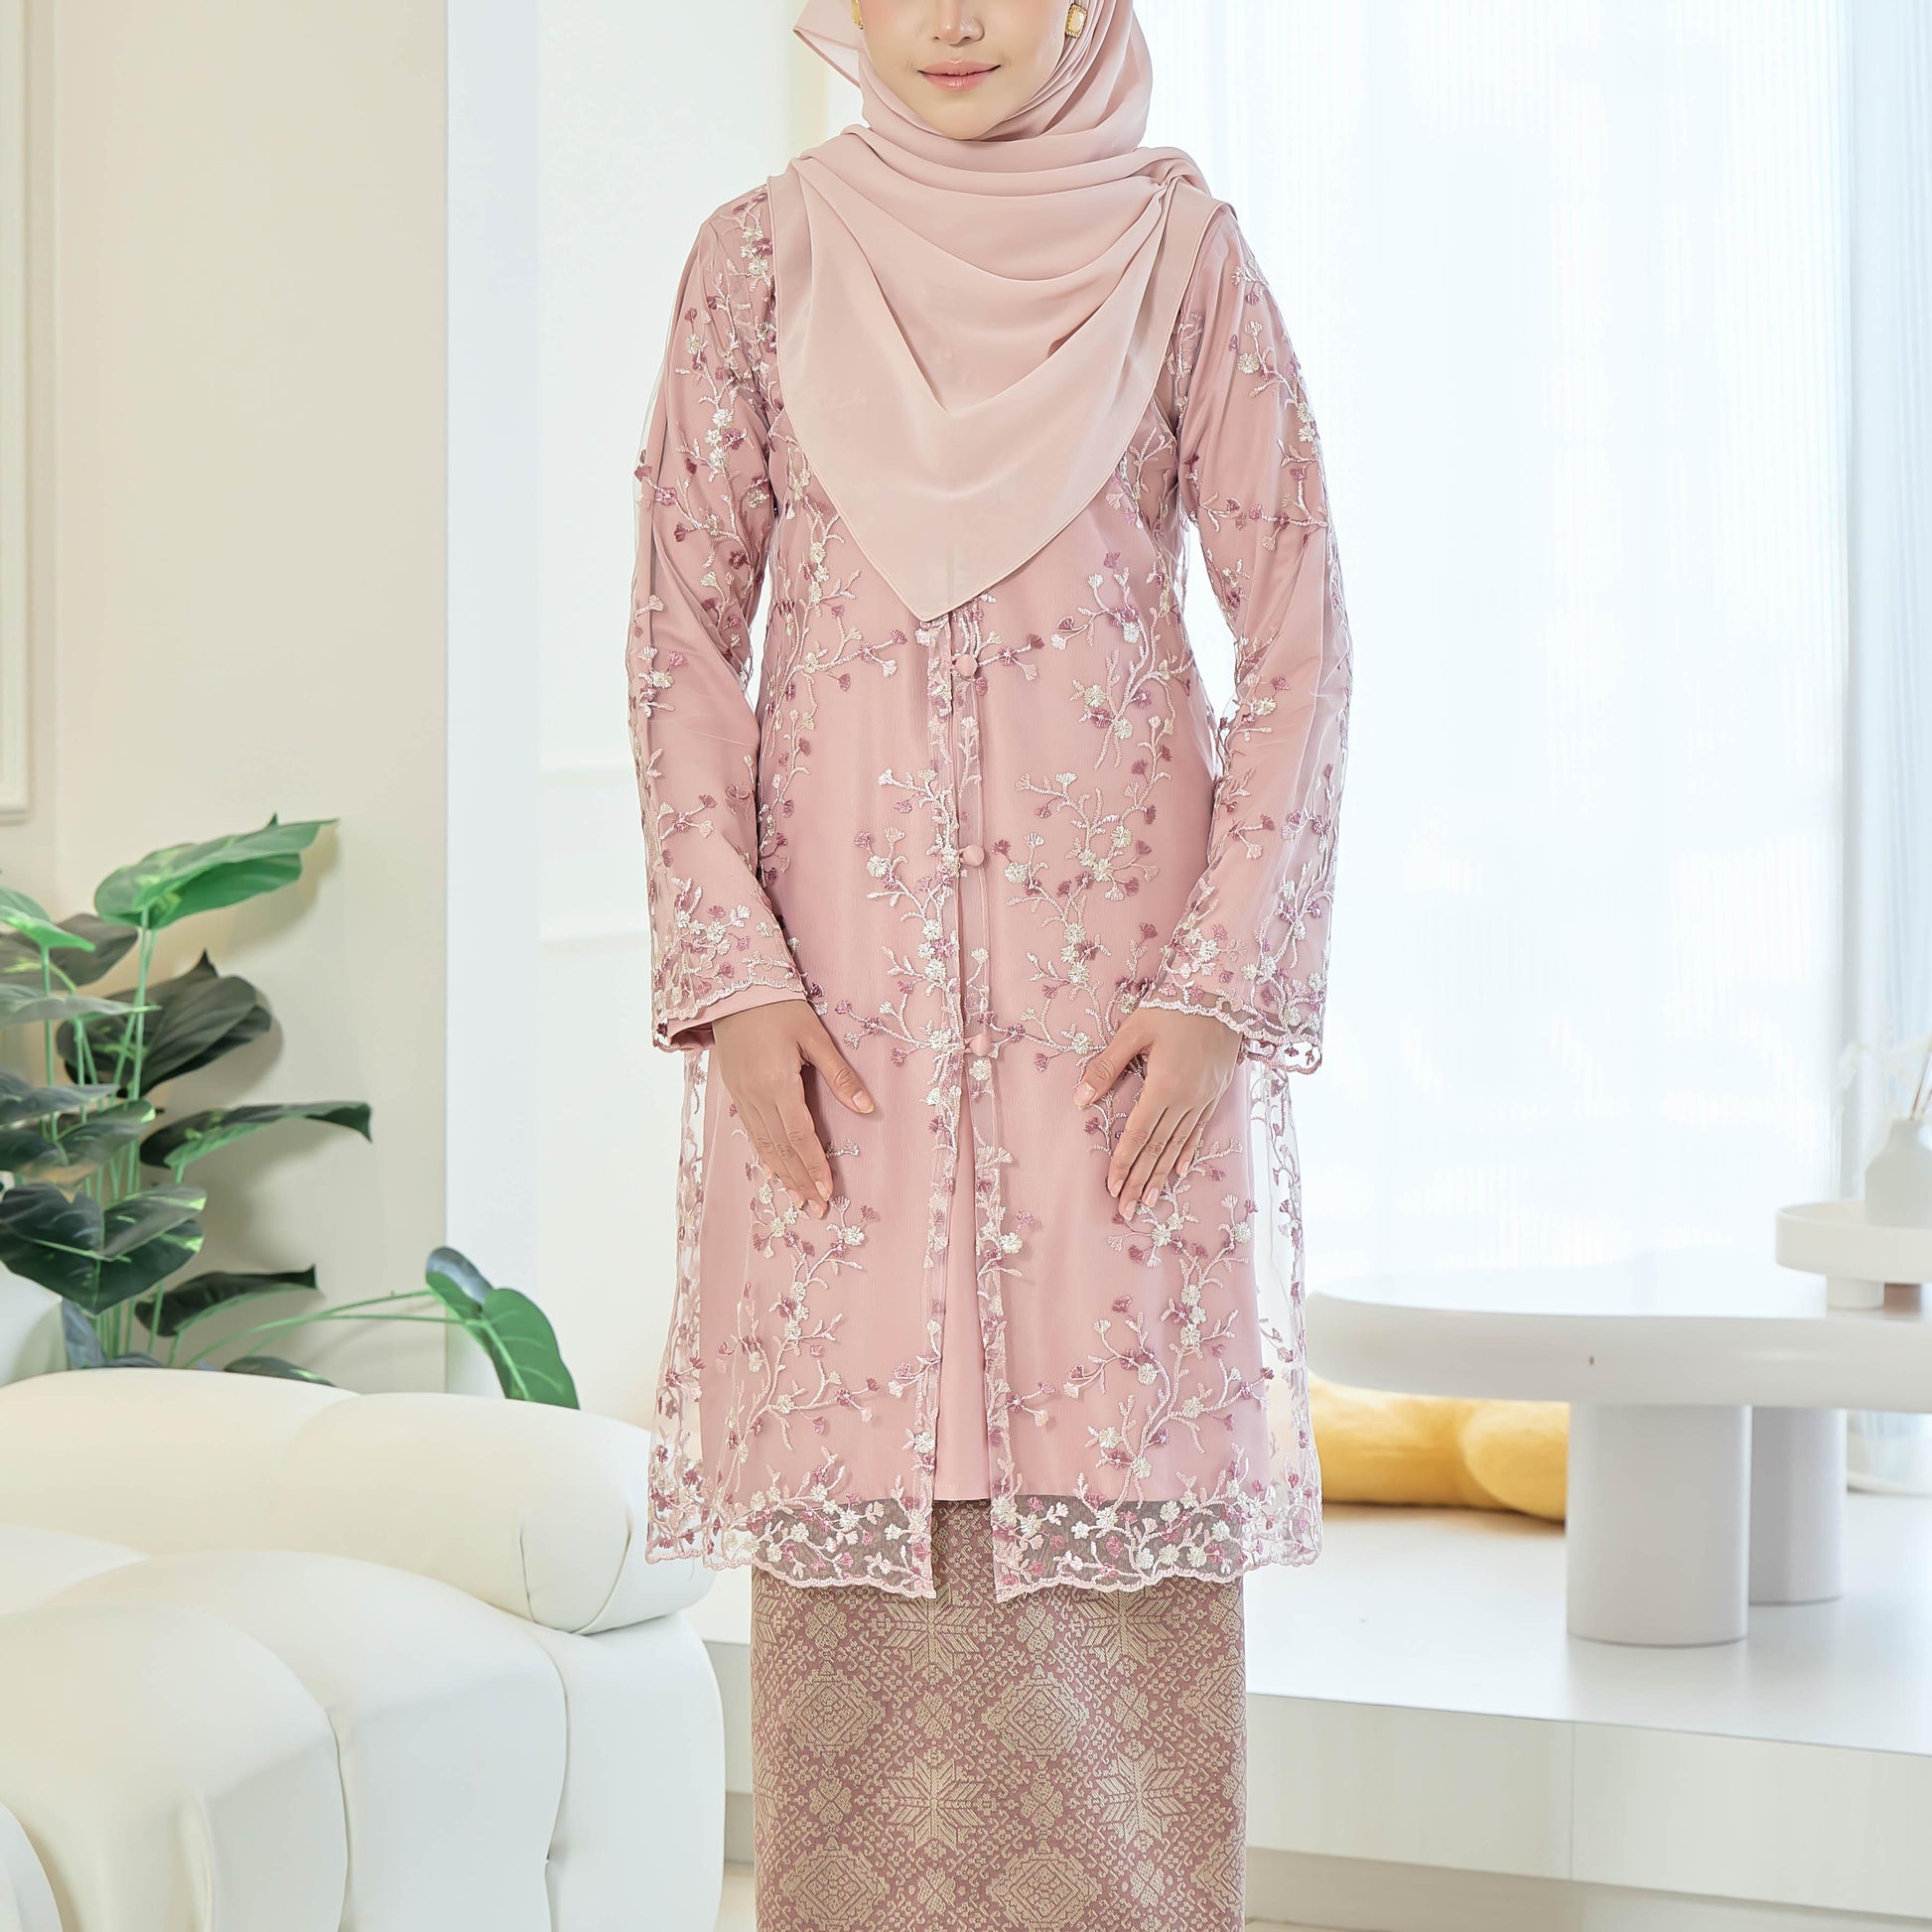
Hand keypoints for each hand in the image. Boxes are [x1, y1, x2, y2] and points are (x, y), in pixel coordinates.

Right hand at [711, 999, 873, 1217]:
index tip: (827, 1190)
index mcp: (778, 1082)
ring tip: (800, 1199)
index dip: (814, 1165)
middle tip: (817, 1208)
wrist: (734, 992)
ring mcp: (742, 1097)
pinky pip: (751, 1133)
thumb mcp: (814, 1036)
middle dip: (800, 1181)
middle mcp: (756, 1096)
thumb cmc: (779, 1007)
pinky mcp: (735, 1094)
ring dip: (783, 1175)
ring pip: (764, 1146)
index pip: (799, 1136)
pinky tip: (775, 1172)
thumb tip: (866, 1107)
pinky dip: (765, 1156)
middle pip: (781, 1149)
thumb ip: (839, 1074)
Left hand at [1072, 1007, 1242, 1214]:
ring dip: (1162, 1175)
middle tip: (1127, 1210)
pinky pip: (1199, 1130)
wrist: (1223, 992)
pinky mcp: (1215, 1093)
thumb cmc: (1174, 1006)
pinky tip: (1179, 1171)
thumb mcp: (1134, 1030)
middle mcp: (1187, 1099)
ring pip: (1179, 1145)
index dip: (1124, 1163)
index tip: (1112, 1188)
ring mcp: (1204, 1098)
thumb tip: (1080, 1099)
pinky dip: (1187, 1153)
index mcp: (1164, 1085)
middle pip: (1158, 1148)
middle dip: (1140, 1181)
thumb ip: (1107, 1066)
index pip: (1139, 1134)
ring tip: (1149, 1201)